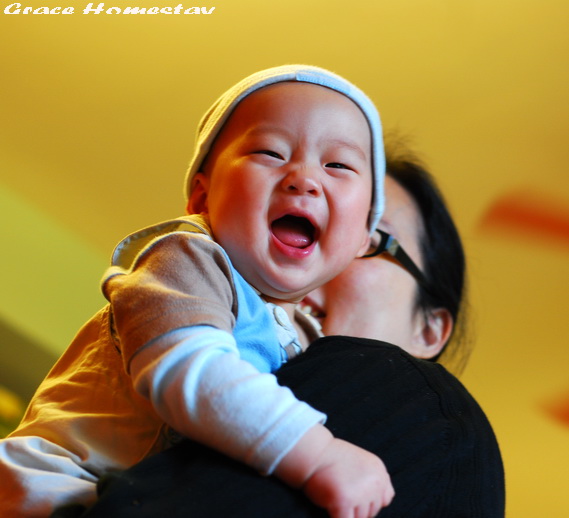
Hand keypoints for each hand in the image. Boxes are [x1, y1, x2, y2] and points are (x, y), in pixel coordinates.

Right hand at [275, 426, 393, 517]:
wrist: (313, 452)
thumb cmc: (332, 458)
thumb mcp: (362, 462)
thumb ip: (373, 480)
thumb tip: (384, 502)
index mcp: (379, 471)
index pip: (385, 499)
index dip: (369, 502)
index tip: (356, 498)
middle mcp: (374, 482)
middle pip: (372, 512)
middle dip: (357, 509)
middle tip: (341, 496)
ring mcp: (360, 493)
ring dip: (347, 514)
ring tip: (334, 498)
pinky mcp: (344, 500)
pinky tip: (330, 510)